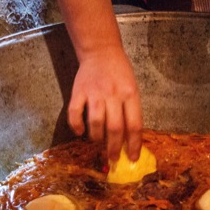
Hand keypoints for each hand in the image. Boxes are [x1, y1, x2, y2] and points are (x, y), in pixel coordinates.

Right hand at [67, 46, 142, 161]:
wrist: (101, 51)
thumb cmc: (119, 72)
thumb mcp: (132, 88)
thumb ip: (131, 110)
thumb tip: (129, 139)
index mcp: (130, 94)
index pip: (134, 124)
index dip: (134, 144)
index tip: (132, 158)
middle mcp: (113, 94)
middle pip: (115, 127)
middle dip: (114, 148)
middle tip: (113, 158)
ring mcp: (94, 93)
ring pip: (96, 122)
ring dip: (97, 138)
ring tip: (98, 143)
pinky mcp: (78, 92)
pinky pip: (74, 113)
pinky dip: (76, 126)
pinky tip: (80, 132)